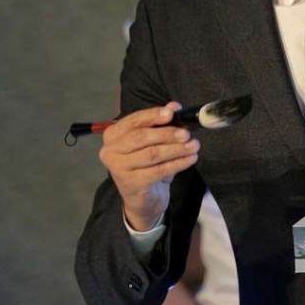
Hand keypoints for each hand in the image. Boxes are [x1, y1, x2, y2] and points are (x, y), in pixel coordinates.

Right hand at [98, 102, 198, 230]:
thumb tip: (173, 106)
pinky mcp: (131, 184)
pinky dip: (178, 163)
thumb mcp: (154, 142)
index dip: (154, 115)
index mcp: (113, 135)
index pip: (134, 120)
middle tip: (187, 133)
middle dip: (167, 133)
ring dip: (177, 149)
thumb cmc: (147, 164)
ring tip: (194, 145)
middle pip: (141, 137)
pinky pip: (159, 170)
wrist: (143, 198)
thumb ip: (161, 123)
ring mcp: (118, 168)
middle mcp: (110, 150)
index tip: (173, 112)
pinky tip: (191, 159)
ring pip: (152, 154)